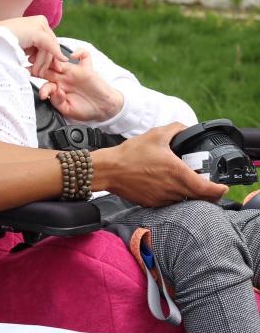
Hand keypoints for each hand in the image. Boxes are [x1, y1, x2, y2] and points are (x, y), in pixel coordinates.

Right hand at [0, 15, 67, 78]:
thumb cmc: (1, 45)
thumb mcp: (22, 46)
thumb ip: (33, 49)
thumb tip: (44, 57)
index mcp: (34, 22)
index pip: (48, 40)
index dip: (51, 54)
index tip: (51, 66)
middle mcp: (38, 21)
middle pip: (51, 43)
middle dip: (48, 60)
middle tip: (42, 73)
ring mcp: (38, 25)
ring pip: (50, 47)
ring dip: (44, 62)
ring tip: (34, 72)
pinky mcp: (37, 31)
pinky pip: (50, 46)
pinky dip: (55, 55)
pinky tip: (60, 61)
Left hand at [39, 50, 123, 121]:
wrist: (103, 110)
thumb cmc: (85, 110)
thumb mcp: (68, 110)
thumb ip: (57, 101)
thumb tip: (54, 92)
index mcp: (57, 86)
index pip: (43, 79)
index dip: (38, 81)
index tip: (38, 88)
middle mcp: (63, 77)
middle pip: (48, 65)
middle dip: (40, 63)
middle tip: (35, 65)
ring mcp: (74, 71)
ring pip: (61, 58)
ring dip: (55, 57)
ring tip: (53, 63)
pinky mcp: (87, 69)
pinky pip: (84, 55)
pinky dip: (80, 52)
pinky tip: (74, 56)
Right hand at [93, 123, 227, 206]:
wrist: (109, 169)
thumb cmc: (130, 154)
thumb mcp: (154, 135)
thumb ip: (174, 129)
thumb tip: (184, 129)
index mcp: (177, 172)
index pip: (206, 189)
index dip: (218, 190)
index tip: (223, 187)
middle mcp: (172, 189)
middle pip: (199, 198)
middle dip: (206, 192)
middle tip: (206, 183)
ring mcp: (162, 198)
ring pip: (184, 200)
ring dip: (188, 193)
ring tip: (182, 181)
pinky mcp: (152, 203)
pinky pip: (170, 202)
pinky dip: (173, 195)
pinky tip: (165, 184)